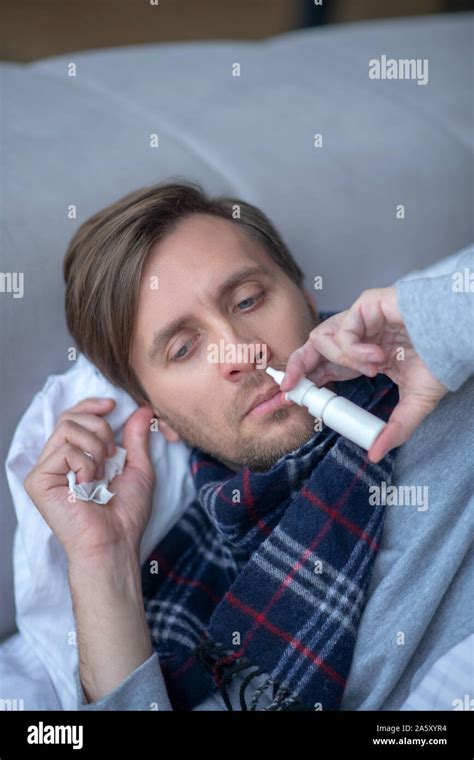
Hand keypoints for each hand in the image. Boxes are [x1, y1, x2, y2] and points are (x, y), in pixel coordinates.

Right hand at [24, 398, 155, 562]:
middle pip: (70, 417)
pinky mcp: (37, 481)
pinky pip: (64, 449)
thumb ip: (137, 437)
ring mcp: (44, 471)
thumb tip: (142, 409)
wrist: (115, 541)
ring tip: (101, 474)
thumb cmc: (126, 513)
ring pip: (68, 428)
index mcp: (75, 458)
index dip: (91, 405)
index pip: (73, 417)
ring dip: (95, 448)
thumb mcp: (138, 467)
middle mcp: (56, 462)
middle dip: (100, 429)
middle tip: (112, 455)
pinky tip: (87, 485)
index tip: (113, 406)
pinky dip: (85, 464)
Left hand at [281, 287, 447, 462]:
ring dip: (342, 360)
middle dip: (296, 368)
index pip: (324, 368)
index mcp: (363, 358)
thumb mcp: (415, 403)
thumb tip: (376, 455)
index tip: (291, 397)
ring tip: (373, 368)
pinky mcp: (364, 306)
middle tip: (290, 387)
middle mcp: (357, 337)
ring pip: (322, 339)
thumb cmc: (440, 360)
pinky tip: (378, 356)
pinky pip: (342, 331)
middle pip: (311, 349)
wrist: (457, 336)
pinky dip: (355, 349)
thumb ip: (394, 429)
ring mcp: (359, 320)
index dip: (305, 380)